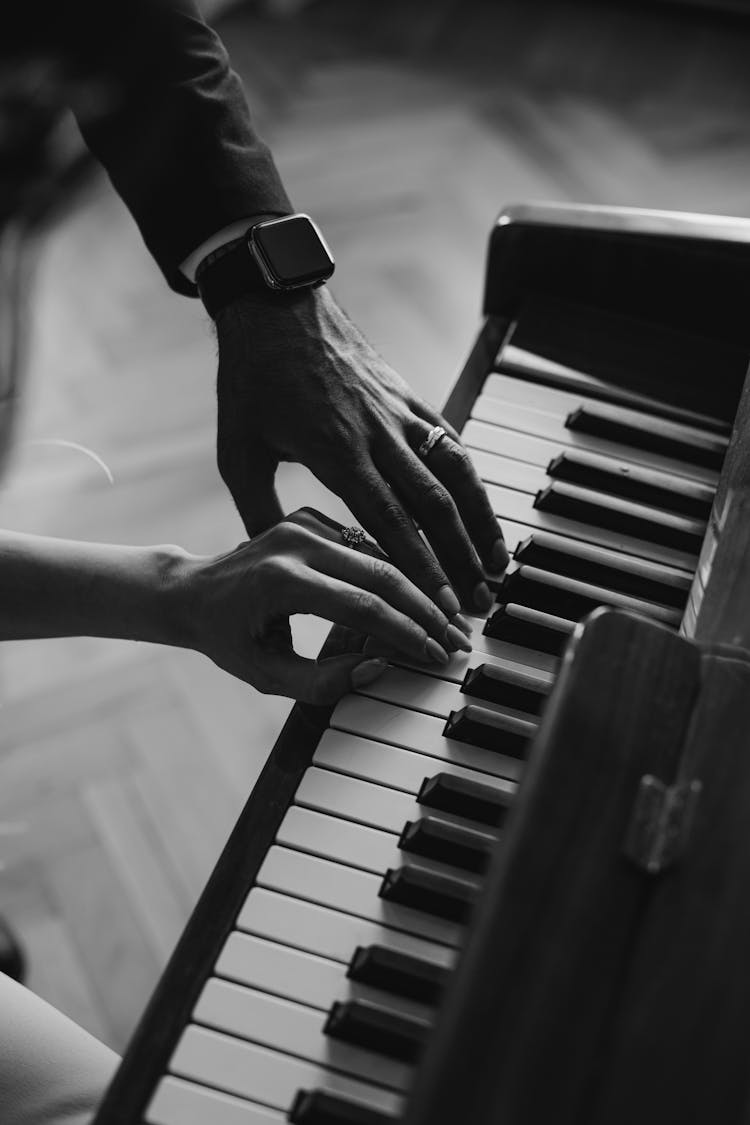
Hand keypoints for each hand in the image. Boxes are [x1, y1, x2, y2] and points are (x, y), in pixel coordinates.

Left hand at [178, 508, 471, 703]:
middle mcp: (296, 541)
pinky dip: (403, 566)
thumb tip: (379, 667)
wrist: (190, 589)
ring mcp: (306, 522)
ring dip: (422, 585)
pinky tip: (429, 589)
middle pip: (382, 572)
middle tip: (459, 637)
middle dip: (427, 609)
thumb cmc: (225, 638)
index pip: (361, 605)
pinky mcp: (315, 517)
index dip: (405, 633)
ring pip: (383, 552)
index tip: (436, 656)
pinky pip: (370, 541)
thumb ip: (321, 682)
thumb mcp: (264, 674)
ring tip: (452, 617)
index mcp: (280, 577)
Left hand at [215, 285, 507, 613]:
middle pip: (433, 505)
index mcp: (336, 452)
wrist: (275, 308)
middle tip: (478, 602)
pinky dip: (472, 480)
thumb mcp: (238, 453)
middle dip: (460, 558)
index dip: (419, 565)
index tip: (439, 602)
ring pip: (455, 474)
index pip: (388, 520)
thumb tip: (280, 561)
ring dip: (480, 522)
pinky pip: (451, 442)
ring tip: (496, 564)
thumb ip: (260, 512)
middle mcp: (379, 434)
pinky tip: (483, 510)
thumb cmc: (251, 381)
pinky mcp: (409, 397)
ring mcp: (399, 413)